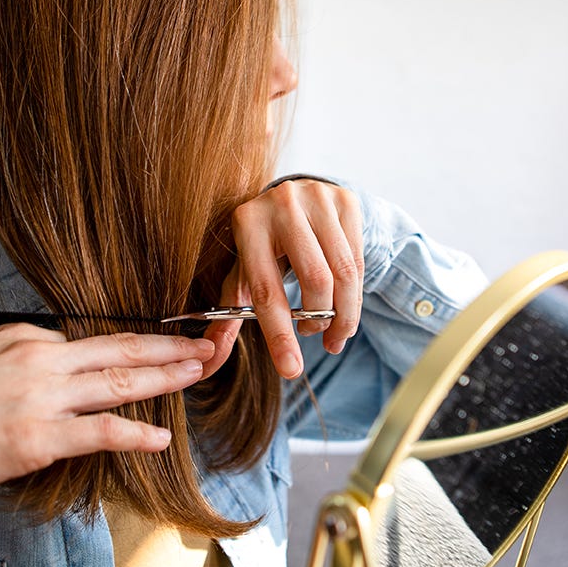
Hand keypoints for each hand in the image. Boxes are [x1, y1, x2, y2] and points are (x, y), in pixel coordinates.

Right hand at [0, 324, 214, 488]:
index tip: (155, 348)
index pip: (89, 343)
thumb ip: (20, 355)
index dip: (129, 347)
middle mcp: (41, 358)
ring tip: (196, 372)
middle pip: (118, 349)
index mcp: (26, 337)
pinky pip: (100, 431)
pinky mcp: (40, 437)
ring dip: (165, 377)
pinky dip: (135, 433)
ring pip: (119, 382)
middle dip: (166, 347)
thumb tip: (51, 359)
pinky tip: (159, 438)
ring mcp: (44, 397)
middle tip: (200, 345)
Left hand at [202, 178, 363, 378]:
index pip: (266, 290)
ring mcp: (317, 198)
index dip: (279, 335)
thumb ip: (228, 315)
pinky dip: (355, 294)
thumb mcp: (243, 273)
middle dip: (319, 321)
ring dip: (343, 315)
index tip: (292, 370)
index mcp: (248, 224)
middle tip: (313, 335)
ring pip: (344, 273)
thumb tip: (207, 360)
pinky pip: (359, 260)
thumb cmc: (264, 245)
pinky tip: (346, 306)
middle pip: (316, 281)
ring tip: (333, 331)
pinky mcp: (345, 200)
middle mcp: (282, 205)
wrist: (294, 196)